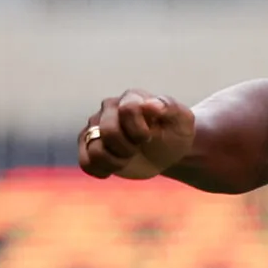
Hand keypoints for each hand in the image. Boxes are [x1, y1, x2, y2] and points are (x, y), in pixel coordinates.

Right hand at [78, 90, 196, 179]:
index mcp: (131, 98)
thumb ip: (169, 107)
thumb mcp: (182, 120)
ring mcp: (95, 127)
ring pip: (94, 148)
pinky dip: (102, 170)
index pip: (127, 109)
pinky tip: (115, 168)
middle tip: (139, 148)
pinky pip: (85, 162)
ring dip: (116, 161)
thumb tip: (151, 105)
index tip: (150, 137)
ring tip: (127, 158)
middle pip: (108, 131)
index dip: (140, 130)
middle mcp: (109, 108)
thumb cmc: (175, 132)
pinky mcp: (88, 145)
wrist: (168, 150)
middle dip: (129, 148)